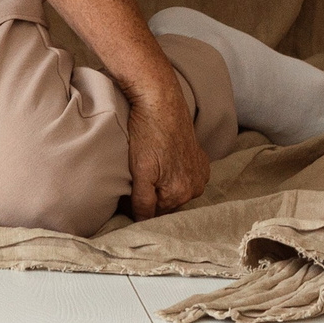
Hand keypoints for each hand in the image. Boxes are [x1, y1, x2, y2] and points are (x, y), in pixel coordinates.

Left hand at [123, 82, 210, 219]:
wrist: (160, 101)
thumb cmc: (147, 134)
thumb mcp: (139, 171)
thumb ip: (143, 201)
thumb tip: (142, 221)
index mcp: (181, 193)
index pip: (156, 214)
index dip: (137, 208)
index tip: (123, 198)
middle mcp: (196, 186)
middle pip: (167, 202)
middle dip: (151, 197)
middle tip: (131, 182)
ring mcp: (200, 171)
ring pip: (175, 189)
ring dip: (161, 185)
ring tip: (146, 169)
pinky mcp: (199, 157)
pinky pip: (183, 174)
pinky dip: (171, 173)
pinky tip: (159, 161)